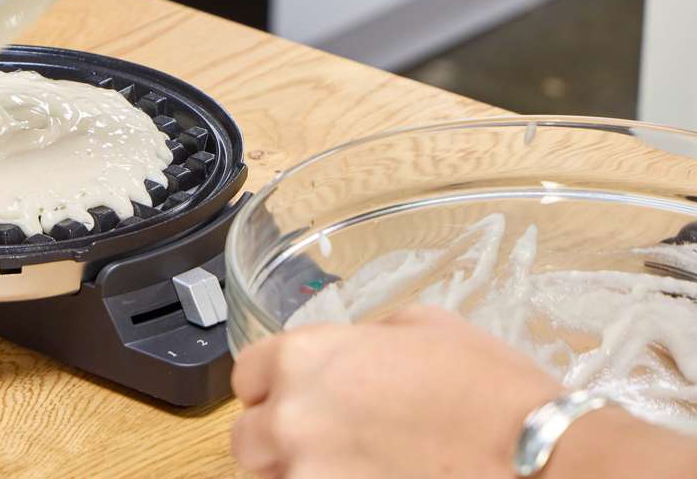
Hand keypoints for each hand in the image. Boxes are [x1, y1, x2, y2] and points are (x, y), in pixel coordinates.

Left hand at [230, 306, 561, 478]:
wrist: (542, 458)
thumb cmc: (492, 390)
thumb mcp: (422, 326)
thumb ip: (364, 338)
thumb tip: (351, 351)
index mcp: (305, 359)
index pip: (247, 375)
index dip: (272, 386)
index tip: (292, 397)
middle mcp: (294, 420)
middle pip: (248, 438)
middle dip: (277, 440)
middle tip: (322, 444)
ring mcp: (311, 476)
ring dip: (300, 474)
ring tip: (349, 468)